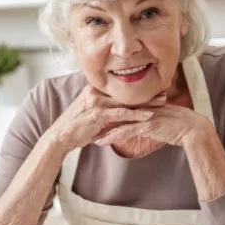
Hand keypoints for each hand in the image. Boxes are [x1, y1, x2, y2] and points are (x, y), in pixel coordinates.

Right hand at [47, 86, 167, 152]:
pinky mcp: (98, 114)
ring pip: (126, 101)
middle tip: (164, 92)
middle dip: (146, 94)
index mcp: (94, 89)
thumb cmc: (75, 127)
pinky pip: (121, 114)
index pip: (120, 88)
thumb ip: (104, 110)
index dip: (137, 89)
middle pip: (126, 92)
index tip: (153, 88)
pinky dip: (136, 115)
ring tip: (162, 103)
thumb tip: (118, 113)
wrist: (60, 136)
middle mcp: (95, 92)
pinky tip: (149, 116)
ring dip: (146, 103)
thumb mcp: (90, 114)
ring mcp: (96, 102)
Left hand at [94, 103, 214, 147]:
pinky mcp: (147, 125)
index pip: (119, 107)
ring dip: (101, 129)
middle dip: (98, 120)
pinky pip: (126, 131)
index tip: (92, 119)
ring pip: (117, 121)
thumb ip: (146, 121)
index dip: (105, 113)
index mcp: (142, 104)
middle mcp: (141, 107)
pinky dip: (112, 136)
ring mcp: (143, 115)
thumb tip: (137, 126)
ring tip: (88, 136)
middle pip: (114, 111)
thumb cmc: (177, 126)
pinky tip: (101, 142)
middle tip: (84, 127)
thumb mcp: (158, 122)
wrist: (192, 129)